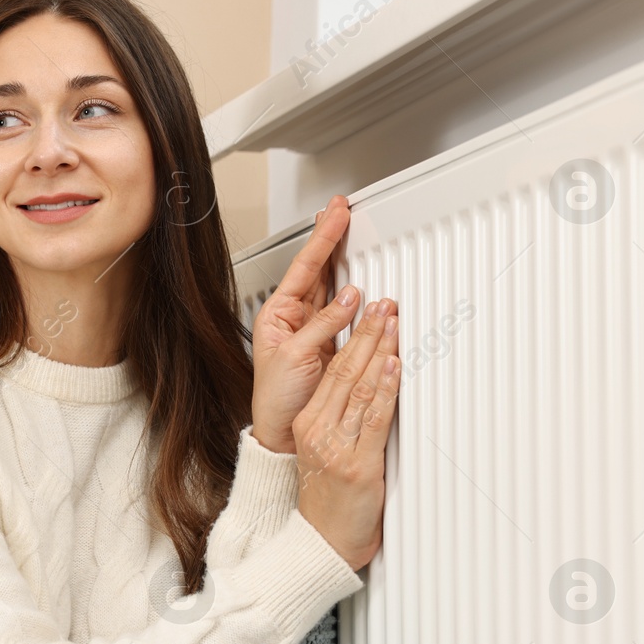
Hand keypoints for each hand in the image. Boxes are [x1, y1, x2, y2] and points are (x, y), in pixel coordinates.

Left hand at [249, 195, 362, 454]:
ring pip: (335, 287)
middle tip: (343, 211)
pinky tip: (368, 283)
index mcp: (278, 315)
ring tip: (354, 234)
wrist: (282, 432)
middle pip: (318, 269)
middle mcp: (296, 318)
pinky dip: (361, 298)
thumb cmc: (275, 399)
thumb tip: (349, 297)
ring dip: (346, 261)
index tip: (335, 215)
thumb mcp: (294, 357)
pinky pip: (350, 315)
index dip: (321, 239)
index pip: (304, 268)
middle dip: (331, 238)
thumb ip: (322, 325)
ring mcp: (317, 330)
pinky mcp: (334, 346)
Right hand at [292, 296, 400, 570]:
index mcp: (308, 424)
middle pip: (345, 370)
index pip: (331, 370)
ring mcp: (336, 446)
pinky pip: (375, 418)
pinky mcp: (357, 464)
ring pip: (360, 387)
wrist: (322, 544)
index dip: (353, 337)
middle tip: (384, 305)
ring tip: (393, 323)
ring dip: (379, 350)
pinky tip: (393, 367)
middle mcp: (319, 430)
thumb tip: (370, 387)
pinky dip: (386, 389)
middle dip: (367, 333)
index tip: (368, 312)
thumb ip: (343, 420)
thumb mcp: (325, 454)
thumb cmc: (329, 503)